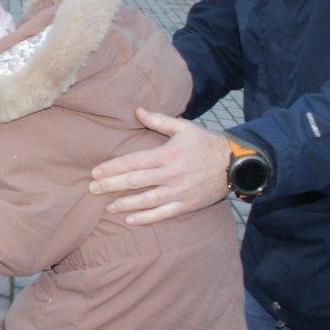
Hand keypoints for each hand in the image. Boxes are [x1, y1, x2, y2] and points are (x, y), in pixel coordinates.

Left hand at [88, 108, 230, 224]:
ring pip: (147, 200)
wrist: (237, 164)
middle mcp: (171, 174)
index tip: (95, 172)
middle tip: (92, 189)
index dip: (112, 168)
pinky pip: (164, 213)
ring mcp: (179, 191)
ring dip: (125, 204)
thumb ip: (159, 120)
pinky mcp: (187, 204)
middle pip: (135, 181)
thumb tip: (137, 110)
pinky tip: (130, 219)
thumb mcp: (184, 128)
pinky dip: (146, 218)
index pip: (133, 162)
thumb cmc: (207, 143)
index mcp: (167, 154)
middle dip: (111, 185)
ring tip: (108, 206)